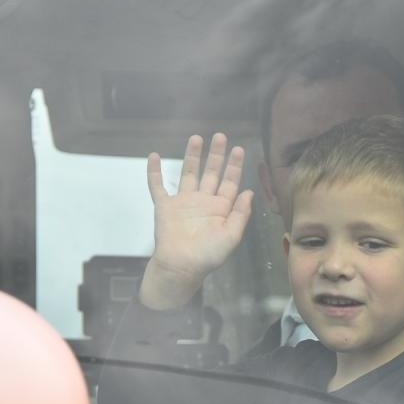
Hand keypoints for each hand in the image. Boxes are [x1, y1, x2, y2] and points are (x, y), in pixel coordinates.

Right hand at [142, 133, 253, 308]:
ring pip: (187, 173)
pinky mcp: (164, 206)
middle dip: (216, 155)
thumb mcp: (232, 236)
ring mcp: (183, 202)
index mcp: (220, 209)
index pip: (229, 182)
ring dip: (191, 156)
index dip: (234, 166)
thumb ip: (240, 213)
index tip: (239, 149)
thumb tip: (249, 192)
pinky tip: (154, 155)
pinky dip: (154, 172)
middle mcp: (202, 202)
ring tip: (196, 138)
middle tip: (220, 136)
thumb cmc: (208, 255)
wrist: (181, 267)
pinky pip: (158, 186)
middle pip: (210, 173)